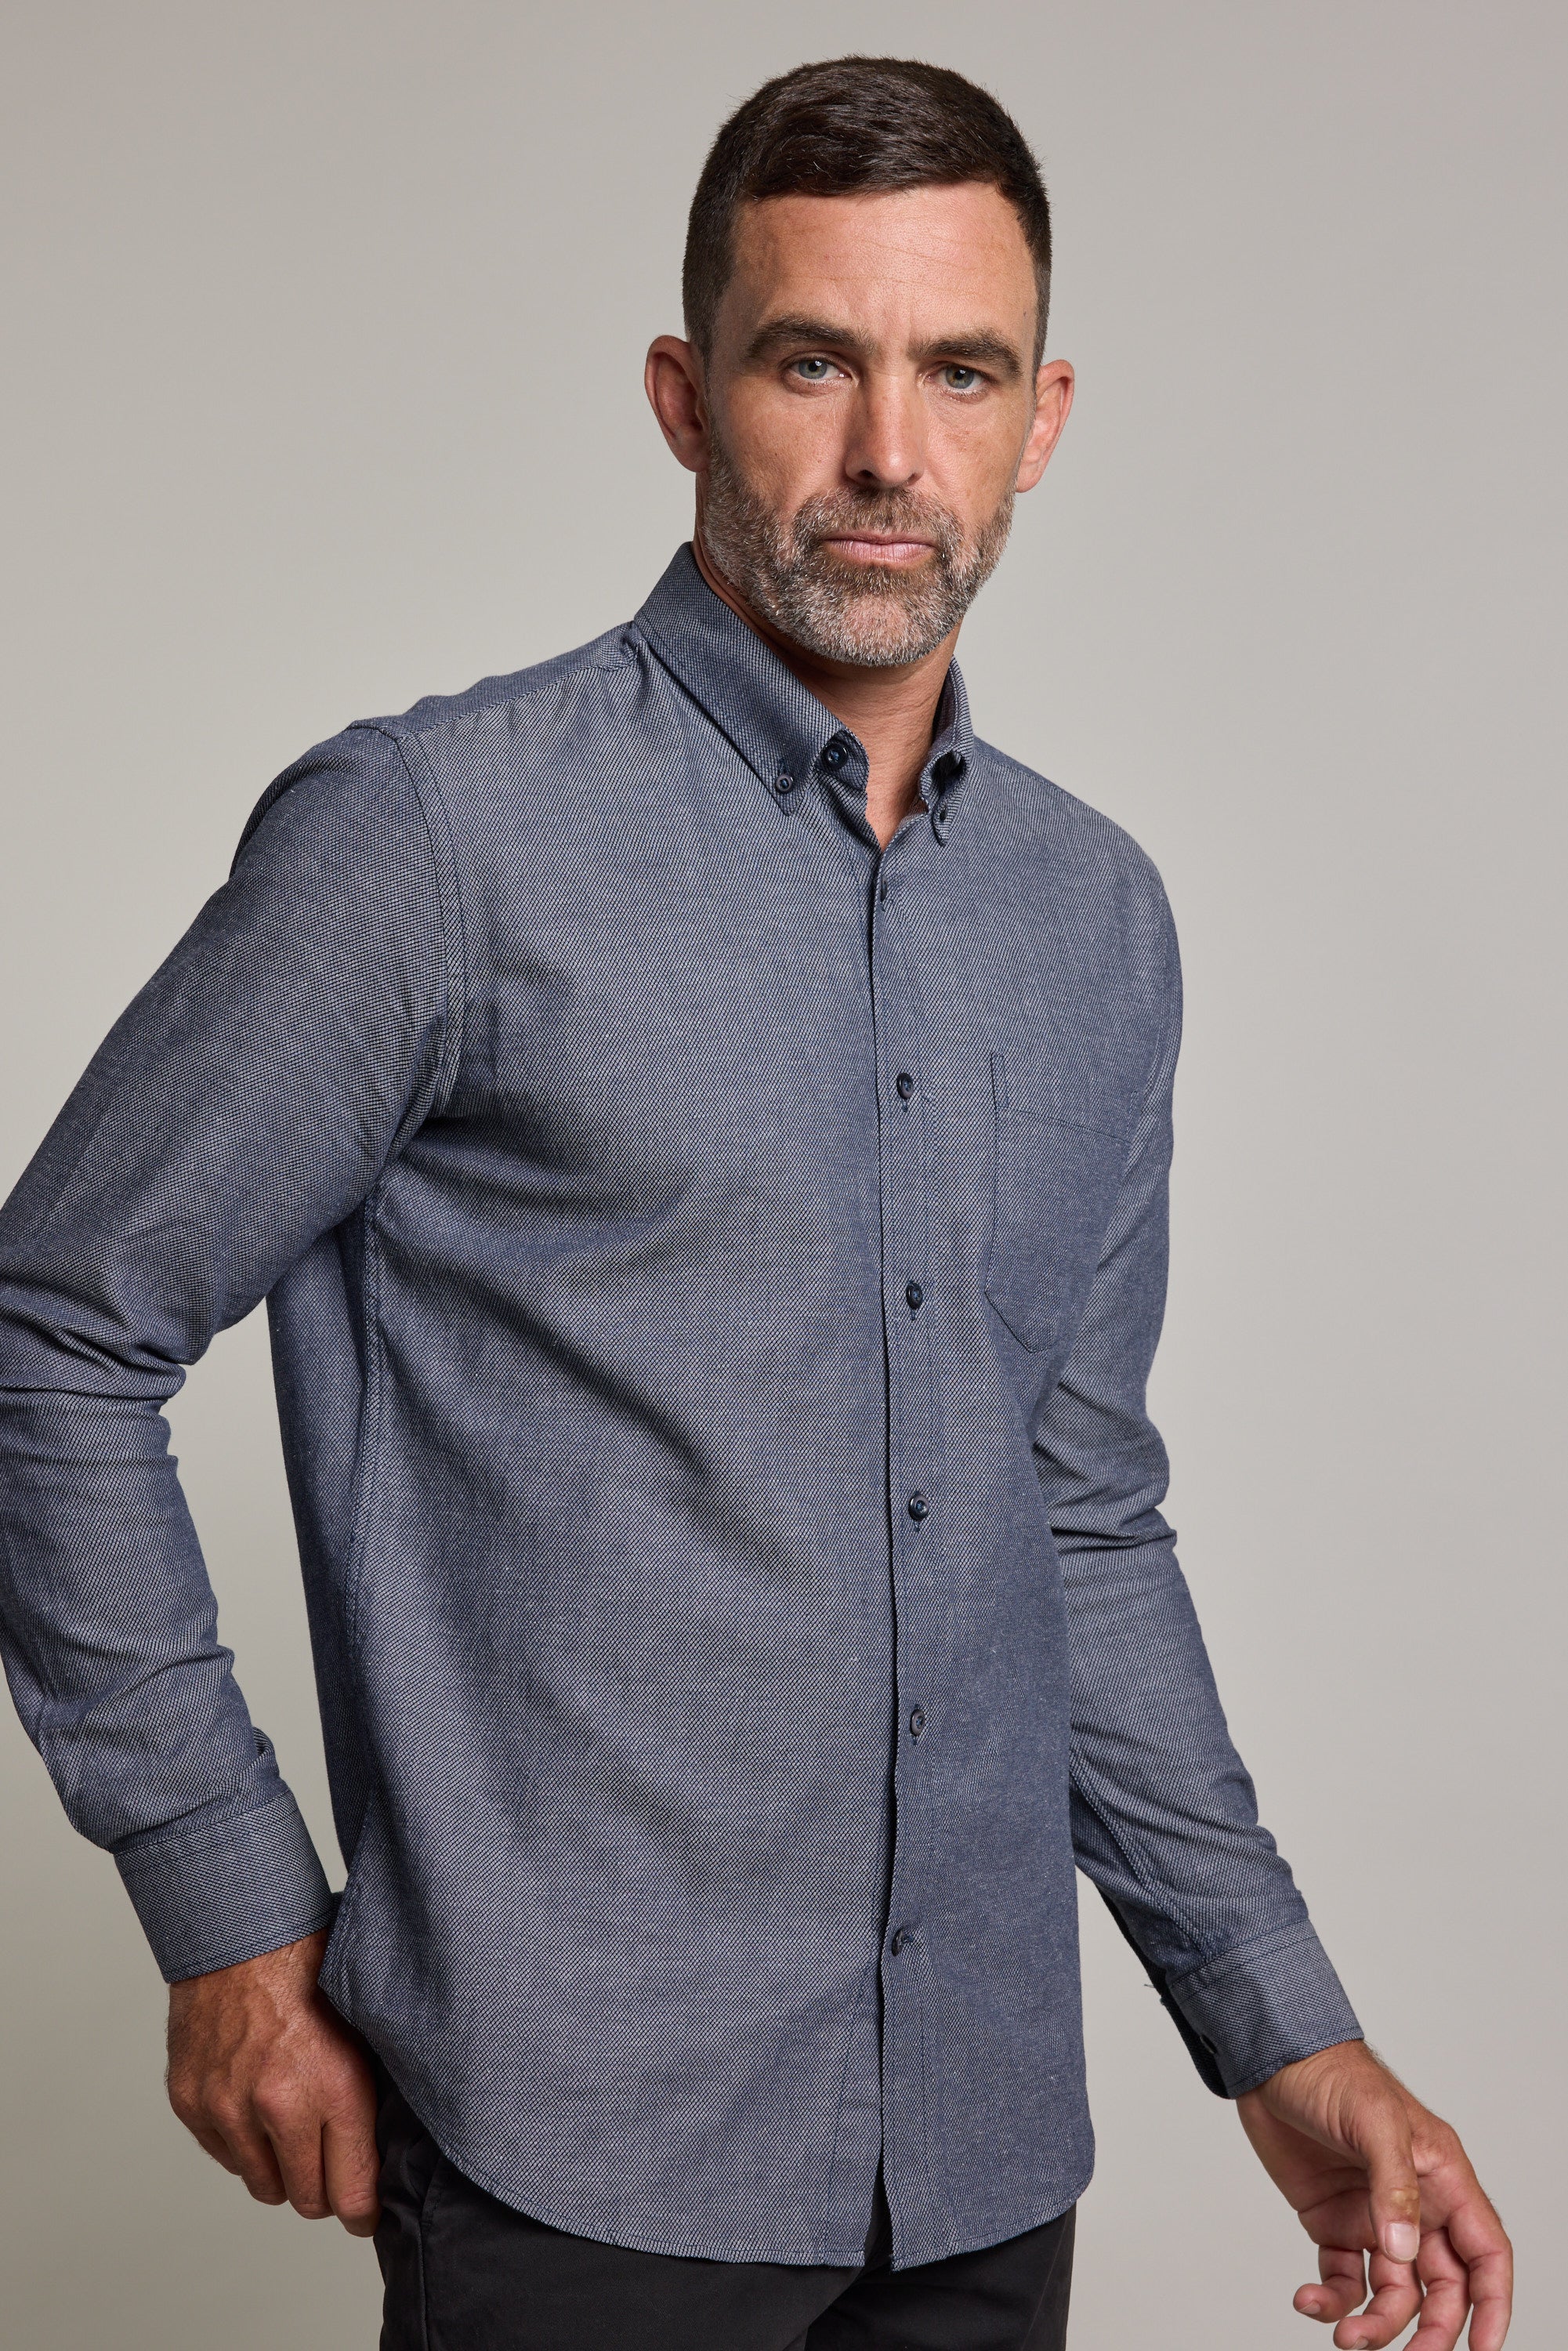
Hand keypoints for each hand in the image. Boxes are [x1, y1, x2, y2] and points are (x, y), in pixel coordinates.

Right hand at [165, 1926, 379, 2235]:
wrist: (241, 1927)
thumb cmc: (312, 1966)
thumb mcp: (365, 2024)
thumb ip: (371, 2092)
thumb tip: (381, 2152)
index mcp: (334, 2085)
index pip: (352, 2194)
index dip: (363, 2210)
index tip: (366, 2210)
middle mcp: (279, 2105)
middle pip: (305, 2199)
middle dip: (323, 2190)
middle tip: (331, 2166)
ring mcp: (228, 2107)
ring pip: (262, 2185)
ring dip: (280, 2167)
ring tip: (293, 2126)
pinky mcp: (191, 2102)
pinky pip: (225, 2156)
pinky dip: (242, 2142)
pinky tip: (257, 2103)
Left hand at [1238, 2040, 1510, 2349]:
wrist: (1271, 2060)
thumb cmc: (1334, 2074)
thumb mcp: (1374, 2120)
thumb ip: (1394, 2186)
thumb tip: (1404, 2252)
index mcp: (1444, 2179)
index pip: (1485, 2253)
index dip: (1493, 2304)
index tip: (1484, 2350)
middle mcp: (1416, 2206)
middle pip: (1443, 2289)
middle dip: (1431, 2330)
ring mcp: (1374, 2219)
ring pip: (1393, 2293)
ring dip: (1375, 2323)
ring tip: (1344, 2334)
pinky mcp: (1333, 2224)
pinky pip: (1344, 2280)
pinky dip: (1331, 2301)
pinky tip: (1308, 2301)